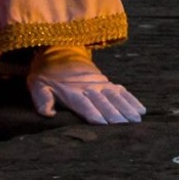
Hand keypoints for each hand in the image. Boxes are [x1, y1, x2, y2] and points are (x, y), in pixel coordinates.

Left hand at [27, 45, 144, 124]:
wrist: (58, 53)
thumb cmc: (45, 76)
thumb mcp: (37, 86)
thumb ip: (42, 100)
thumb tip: (48, 114)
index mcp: (71, 92)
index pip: (84, 104)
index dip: (93, 113)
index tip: (102, 123)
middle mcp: (88, 88)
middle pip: (103, 102)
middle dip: (114, 114)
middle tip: (124, 126)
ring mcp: (100, 84)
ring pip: (115, 96)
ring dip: (126, 108)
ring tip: (136, 120)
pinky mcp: (107, 82)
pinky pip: (122, 91)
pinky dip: (132, 99)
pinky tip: (141, 110)